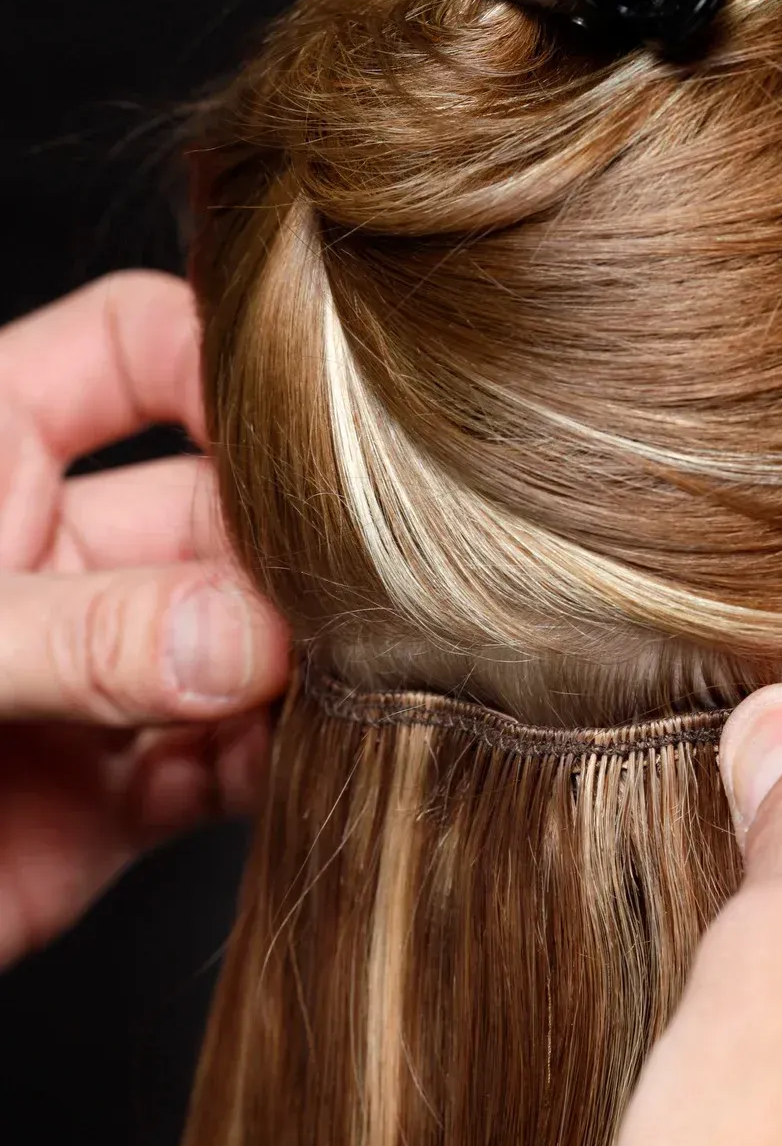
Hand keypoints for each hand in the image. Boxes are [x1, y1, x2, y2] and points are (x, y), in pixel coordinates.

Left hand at [0, 272, 288, 966]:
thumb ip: (75, 633)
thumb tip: (242, 640)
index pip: (140, 350)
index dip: (228, 368)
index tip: (323, 424)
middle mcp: (58, 556)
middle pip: (220, 513)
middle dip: (287, 547)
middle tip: (353, 592)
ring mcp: (98, 675)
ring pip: (242, 644)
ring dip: (298, 663)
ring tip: (358, 677)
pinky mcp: (117, 795)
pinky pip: (229, 764)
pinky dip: (277, 764)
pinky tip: (312, 754)